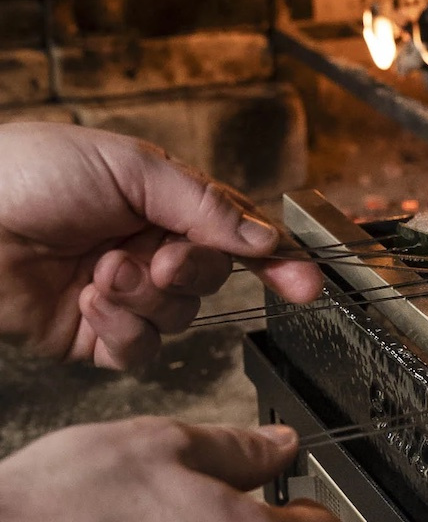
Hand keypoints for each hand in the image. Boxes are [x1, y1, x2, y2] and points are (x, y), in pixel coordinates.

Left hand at [0, 122, 322, 368]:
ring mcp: (124, 297)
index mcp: (163, 204)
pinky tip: (89, 304)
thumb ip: (206, 206)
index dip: (276, 259)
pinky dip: (123, 332)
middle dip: (190, 273)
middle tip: (158, 261)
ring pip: (180, 319)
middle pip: (212, 281)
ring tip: (100, 274)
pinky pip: (141, 352)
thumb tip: (265, 239)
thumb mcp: (130, 168)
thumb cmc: (26, 173)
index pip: (238, 235)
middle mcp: (149, 250)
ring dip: (144, 300)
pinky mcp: (96, 337)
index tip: (305, 282)